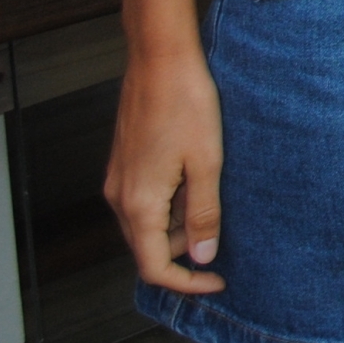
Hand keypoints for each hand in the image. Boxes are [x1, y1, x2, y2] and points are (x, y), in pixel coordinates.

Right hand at [105, 44, 226, 293]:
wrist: (160, 60)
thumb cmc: (185, 103)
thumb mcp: (207, 163)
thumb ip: (204, 213)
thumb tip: (204, 255)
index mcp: (139, 205)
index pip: (155, 267)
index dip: (187, 282)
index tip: (218, 280)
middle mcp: (120, 197)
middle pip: (149, 248)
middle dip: (187, 250)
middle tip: (224, 228)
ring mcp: (119, 181)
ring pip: (148, 225)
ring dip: (180, 223)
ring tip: (213, 192)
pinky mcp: (125, 165)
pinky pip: (146, 201)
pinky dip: (171, 203)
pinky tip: (197, 177)